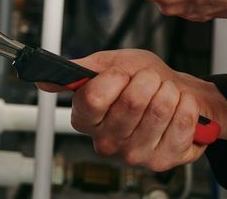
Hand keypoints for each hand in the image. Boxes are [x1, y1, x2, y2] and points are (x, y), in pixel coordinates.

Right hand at [38, 50, 226, 170]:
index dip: (113, 79)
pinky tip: (177, 105)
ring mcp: (134, 155)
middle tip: (147, 80)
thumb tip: (42, 81)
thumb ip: (78, 71)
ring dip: (167, 90)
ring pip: (158, 109)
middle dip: (146, 79)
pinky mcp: (162, 161)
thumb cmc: (139, 78)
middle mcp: (106, 141)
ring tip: (163, 91)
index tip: (121, 72)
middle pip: (131, 102)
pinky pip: (181, 121)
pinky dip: (184, 104)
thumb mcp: (108, 64)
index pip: (93, 99)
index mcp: (86, 117)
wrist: (173, 92)